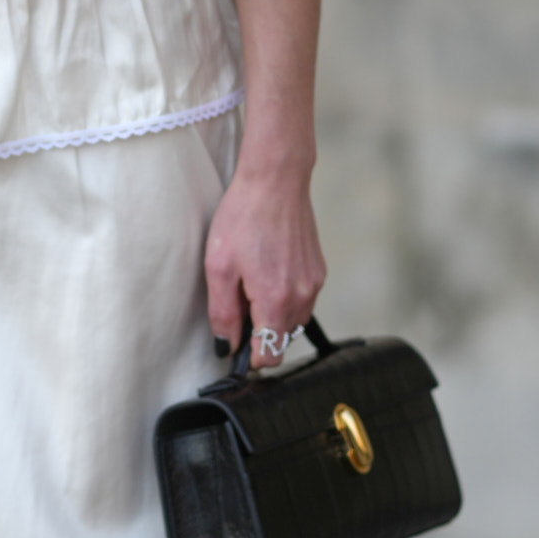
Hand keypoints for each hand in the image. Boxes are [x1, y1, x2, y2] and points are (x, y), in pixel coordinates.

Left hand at [204, 157, 325, 369]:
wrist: (277, 180)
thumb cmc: (243, 218)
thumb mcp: (219, 267)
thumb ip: (223, 314)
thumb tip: (227, 346)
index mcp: (276, 301)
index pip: (269, 355)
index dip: (248, 357)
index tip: (234, 345)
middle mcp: (303, 297)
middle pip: (281, 340)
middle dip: (258, 332)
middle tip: (237, 301)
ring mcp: (315, 283)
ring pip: (292, 320)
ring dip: (272, 314)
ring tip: (251, 281)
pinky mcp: (319, 270)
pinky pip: (301, 299)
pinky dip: (284, 297)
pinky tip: (267, 269)